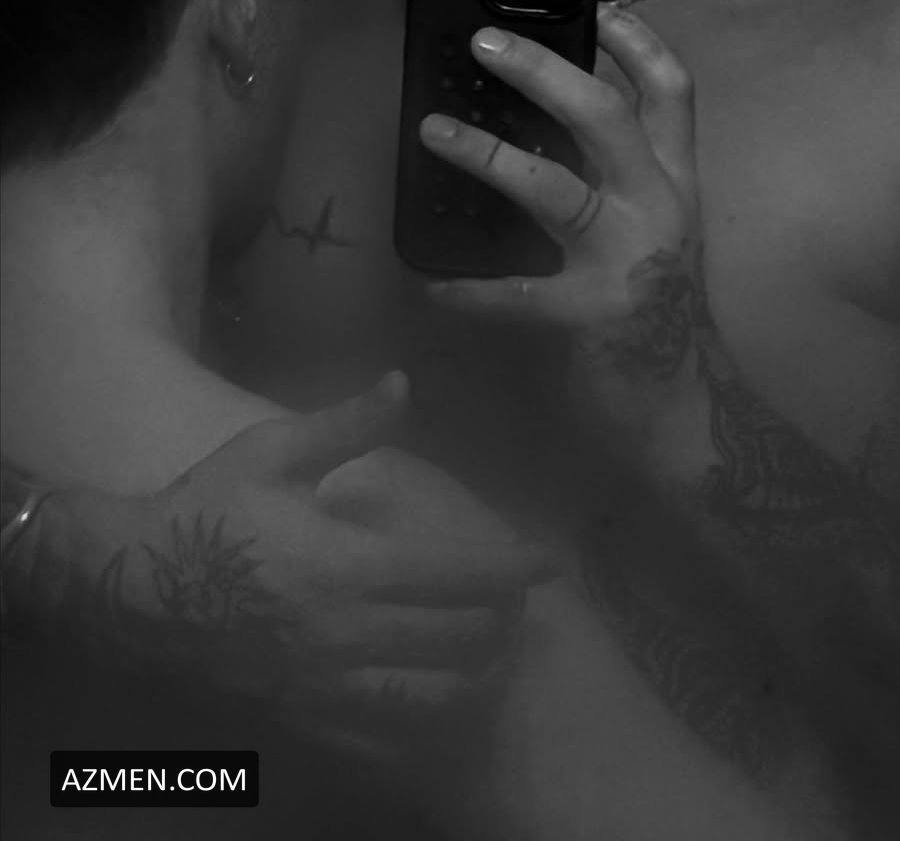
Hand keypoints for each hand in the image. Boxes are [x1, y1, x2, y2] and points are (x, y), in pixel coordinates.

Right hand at [35, 375, 552, 759]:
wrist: (128, 585)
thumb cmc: (208, 509)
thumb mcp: (274, 451)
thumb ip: (347, 424)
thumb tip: (403, 381)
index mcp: (346, 564)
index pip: (455, 576)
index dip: (510, 570)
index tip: (547, 564)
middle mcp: (344, 633)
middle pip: (455, 642)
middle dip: (502, 625)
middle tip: (520, 607)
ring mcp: (321, 686)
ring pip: (427, 701)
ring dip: (473, 680)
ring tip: (492, 658)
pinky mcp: (297, 718)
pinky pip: (375, 741)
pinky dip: (418, 728)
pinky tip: (433, 708)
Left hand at [419, 7, 714, 445]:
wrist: (684, 406)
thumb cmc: (656, 307)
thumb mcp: (653, 227)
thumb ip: (616, 177)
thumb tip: (544, 121)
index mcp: (674, 180)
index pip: (672, 91)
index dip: (637, 40)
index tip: (595, 0)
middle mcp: (659, 206)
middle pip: (607, 117)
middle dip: (544, 73)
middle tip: (482, 43)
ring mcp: (627, 259)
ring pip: (556, 190)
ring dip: (488, 157)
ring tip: (431, 133)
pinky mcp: (592, 314)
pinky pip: (517, 294)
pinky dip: (469, 290)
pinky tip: (430, 286)